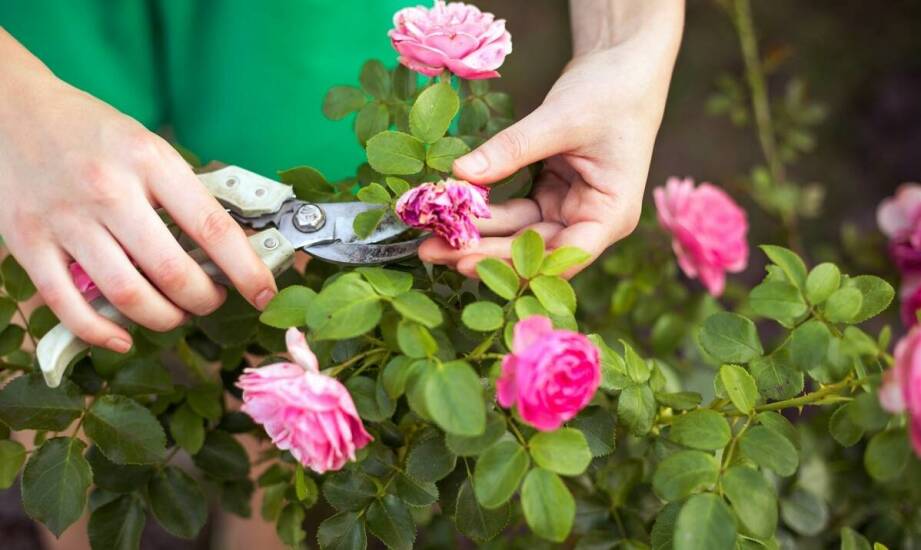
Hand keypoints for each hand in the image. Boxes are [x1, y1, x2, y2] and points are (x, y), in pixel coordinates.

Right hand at [0, 44, 276, 351]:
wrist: (12, 110)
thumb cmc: (93, 132)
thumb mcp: (148, 146)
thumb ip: (183, 193)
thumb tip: (233, 246)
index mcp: (150, 162)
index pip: (212, 227)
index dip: (246, 270)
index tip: (264, 293)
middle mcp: (109, 191)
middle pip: (172, 272)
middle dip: (204, 299)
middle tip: (211, 300)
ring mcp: (66, 220)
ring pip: (128, 295)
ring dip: (164, 319)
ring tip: (176, 313)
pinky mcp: (28, 242)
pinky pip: (69, 306)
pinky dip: (102, 333)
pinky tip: (124, 338)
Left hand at [418, 7, 682, 277]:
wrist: (622, 63)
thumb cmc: (610, 91)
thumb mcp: (560, 119)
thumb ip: (512, 149)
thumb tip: (461, 173)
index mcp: (611, 214)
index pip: (562, 255)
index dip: (514, 264)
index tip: (466, 262)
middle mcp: (591, 220)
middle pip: (534, 249)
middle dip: (483, 251)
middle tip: (432, 251)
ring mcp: (569, 209)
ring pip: (518, 233)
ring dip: (478, 234)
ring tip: (430, 238)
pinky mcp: (551, 195)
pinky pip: (514, 213)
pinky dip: (485, 213)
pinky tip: (451, 213)